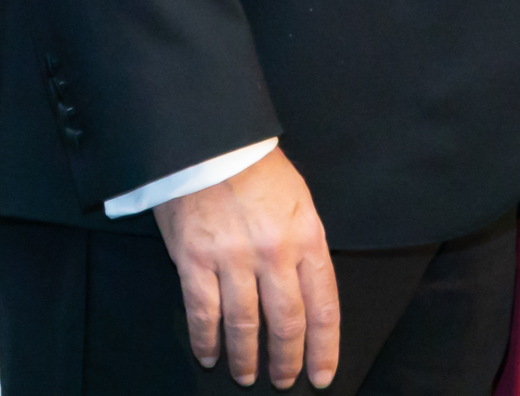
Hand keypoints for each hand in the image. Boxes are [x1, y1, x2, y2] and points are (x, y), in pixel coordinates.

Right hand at [152, 146, 339, 387]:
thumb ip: (305, 246)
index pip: (323, 305)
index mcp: (308, 238)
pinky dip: (206, 340)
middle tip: (285, 380)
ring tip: (247, 376)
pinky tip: (210, 356)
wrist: (212, 146)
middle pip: (287, 322)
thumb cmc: (260, 172)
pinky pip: (202, 313)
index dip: (324, 346)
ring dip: (247, 357)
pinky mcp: (196, 262)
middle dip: (288, 358)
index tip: (322, 374)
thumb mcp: (300, 204)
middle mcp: (275, 254)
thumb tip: (306, 288)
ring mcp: (234, 260)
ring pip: (245, 324)